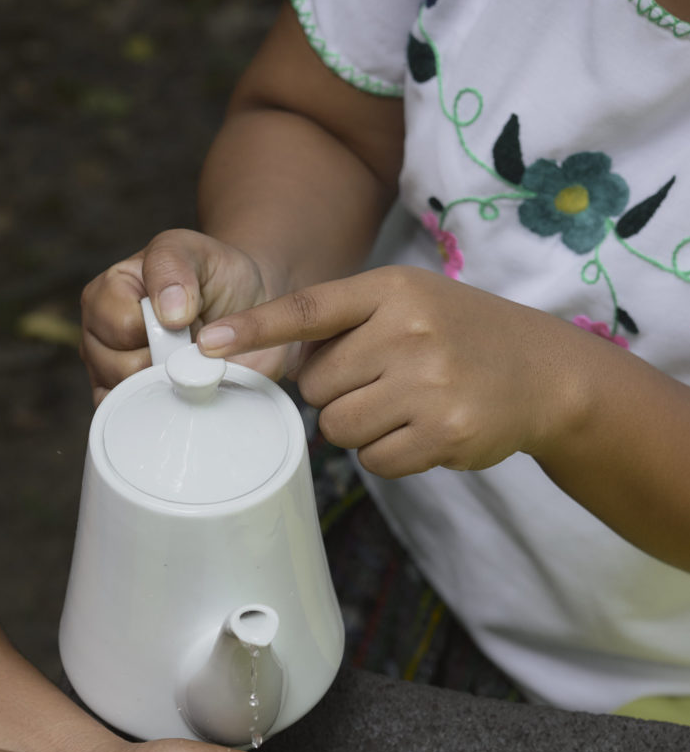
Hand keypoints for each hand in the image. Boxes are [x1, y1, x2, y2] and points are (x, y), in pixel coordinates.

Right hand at [79, 229, 290, 403]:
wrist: (245, 307)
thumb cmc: (215, 277)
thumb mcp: (196, 252)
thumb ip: (173, 267)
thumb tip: (169, 313)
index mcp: (108, 292)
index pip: (119, 325)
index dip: (156, 329)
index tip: (186, 319)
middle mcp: (100, 335)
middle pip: (119, 368)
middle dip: (164, 362)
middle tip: (190, 346)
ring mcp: (109, 373)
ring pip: (126, 399)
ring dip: (167, 388)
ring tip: (187, 365)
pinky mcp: (125, 405)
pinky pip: (130, 422)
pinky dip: (160, 414)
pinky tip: (180, 395)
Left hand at [197, 266, 577, 476]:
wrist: (544, 373)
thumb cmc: (461, 337)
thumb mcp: (410, 303)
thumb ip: (347, 324)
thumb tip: (277, 368)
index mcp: (393, 289)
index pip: (309, 309)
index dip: (256, 330)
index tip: (207, 346)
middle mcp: (410, 330)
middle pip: (317, 388)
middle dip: (339, 395)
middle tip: (385, 383)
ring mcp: (429, 383)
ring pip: (339, 429)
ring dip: (360, 429)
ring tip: (405, 407)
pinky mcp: (444, 432)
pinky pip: (374, 461)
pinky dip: (389, 455)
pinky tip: (423, 431)